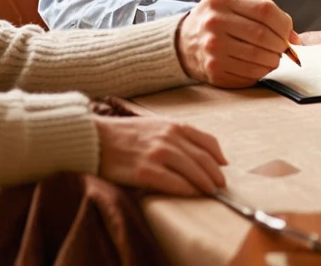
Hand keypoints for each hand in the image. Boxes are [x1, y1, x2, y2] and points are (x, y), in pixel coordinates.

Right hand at [95, 114, 226, 195]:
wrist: (96, 139)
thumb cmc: (127, 135)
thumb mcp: (156, 125)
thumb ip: (178, 135)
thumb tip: (203, 152)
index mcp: (174, 126)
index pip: (208, 141)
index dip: (219, 157)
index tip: (224, 168)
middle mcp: (169, 138)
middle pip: (204, 159)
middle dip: (215, 174)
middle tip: (221, 186)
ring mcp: (158, 155)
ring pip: (193, 172)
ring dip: (205, 184)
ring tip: (211, 193)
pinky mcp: (145, 172)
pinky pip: (174, 184)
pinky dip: (187, 190)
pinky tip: (193, 194)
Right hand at [176, 0, 294, 87]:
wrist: (183, 42)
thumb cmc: (217, 20)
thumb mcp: (233, 4)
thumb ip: (263, 13)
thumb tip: (294, 38)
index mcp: (221, 1)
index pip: (265, 10)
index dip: (284, 23)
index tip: (288, 32)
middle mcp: (214, 24)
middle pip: (263, 35)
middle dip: (280, 44)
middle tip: (282, 48)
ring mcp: (213, 49)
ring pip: (258, 58)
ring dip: (273, 60)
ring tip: (272, 57)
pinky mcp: (214, 71)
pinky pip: (248, 74)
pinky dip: (260, 72)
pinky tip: (258, 66)